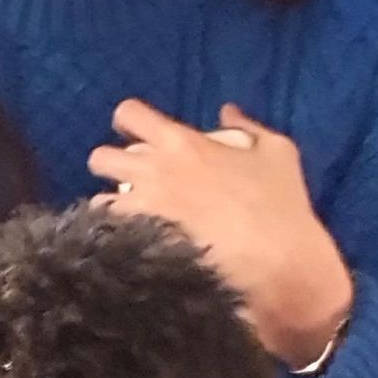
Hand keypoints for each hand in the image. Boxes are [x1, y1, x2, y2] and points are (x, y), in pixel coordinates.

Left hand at [89, 101, 353, 367]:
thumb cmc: (280, 205)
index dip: (129, 121)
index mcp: (180, 142)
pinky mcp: (138, 247)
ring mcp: (141, 211)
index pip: (129, 113)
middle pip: (100, 156)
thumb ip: (249, 127)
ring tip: (132, 217)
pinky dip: (115, 238)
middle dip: (111, 165)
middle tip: (132, 178)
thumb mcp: (278, 153)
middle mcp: (151, 172)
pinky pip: (108, 236)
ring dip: (112, 204)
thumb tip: (227, 112)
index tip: (139, 133)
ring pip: (98, 199)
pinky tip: (135, 246)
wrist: (277, 265)